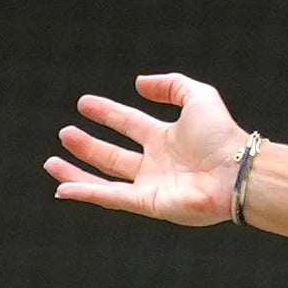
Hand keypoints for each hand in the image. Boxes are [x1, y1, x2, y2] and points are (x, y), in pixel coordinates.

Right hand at [46, 73, 249, 225]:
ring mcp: (152, 186)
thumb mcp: (197, 95)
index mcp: (167, 139)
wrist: (235, 170)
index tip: (84, 103)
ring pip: (106, 180)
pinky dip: (86, 193)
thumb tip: (139, 83)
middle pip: (114, 155)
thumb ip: (170, 84)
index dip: (107, 113)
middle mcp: (157, 164)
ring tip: (51, 162)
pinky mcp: (150, 204)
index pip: (129, 124)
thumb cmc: (222, 135)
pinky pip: (112, 199)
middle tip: (65, 133)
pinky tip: (62, 188)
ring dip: (78, 171)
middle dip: (87, 145)